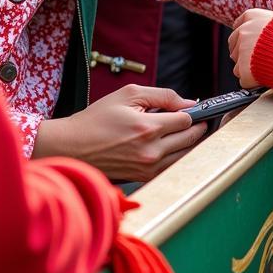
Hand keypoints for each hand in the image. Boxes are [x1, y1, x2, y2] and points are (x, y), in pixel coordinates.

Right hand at [32, 84, 206, 181]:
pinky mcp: (143, 178)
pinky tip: (174, 146)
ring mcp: (147, 168)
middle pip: (191, 140)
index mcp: (148, 128)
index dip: (194, 113)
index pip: (187, 121)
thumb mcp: (129, 94)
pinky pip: (172, 168)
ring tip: (187, 132)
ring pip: (185, 156)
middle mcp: (150, 152)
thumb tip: (190, 103)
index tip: (197, 109)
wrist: (72, 146)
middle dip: (197, 128)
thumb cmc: (98, 117)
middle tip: (200, 119)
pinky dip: (178, 157)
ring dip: (191, 144)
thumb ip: (164, 96)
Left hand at [229, 9, 272, 87]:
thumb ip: (272, 22)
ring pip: (238, 65)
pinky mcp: (244, 69)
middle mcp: (242, 31)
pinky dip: (253, 81)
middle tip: (259, 59)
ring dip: (248, 69)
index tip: (251, 43)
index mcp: (251, 16)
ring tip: (266, 68)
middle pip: (234, 46)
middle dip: (243, 54)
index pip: (238, 26)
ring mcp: (241, 50)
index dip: (245, 37)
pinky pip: (244, 80)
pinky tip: (265, 77)